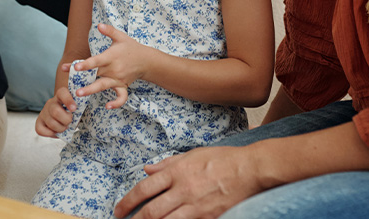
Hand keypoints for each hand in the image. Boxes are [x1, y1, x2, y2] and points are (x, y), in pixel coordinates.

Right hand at [34, 87, 75, 137]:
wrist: (63, 113)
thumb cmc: (72, 111)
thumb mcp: (78, 107)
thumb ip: (79, 109)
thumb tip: (78, 117)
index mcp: (61, 94)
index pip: (62, 93)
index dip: (68, 100)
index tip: (74, 109)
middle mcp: (50, 102)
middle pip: (55, 111)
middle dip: (66, 120)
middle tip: (70, 122)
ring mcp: (43, 112)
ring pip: (50, 122)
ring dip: (60, 129)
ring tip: (64, 128)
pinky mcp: (39, 121)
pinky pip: (40, 130)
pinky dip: (50, 134)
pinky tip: (56, 132)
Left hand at [69, 24, 153, 107]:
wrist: (146, 60)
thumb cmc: (131, 47)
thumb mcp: (121, 37)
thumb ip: (109, 30)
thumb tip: (98, 25)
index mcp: (111, 57)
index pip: (97, 61)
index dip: (86, 64)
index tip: (75, 67)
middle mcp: (114, 69)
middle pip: (96, 75)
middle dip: (84, 80)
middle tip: (72, 86)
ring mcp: (118, 79)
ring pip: (103, 86)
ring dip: (91, 90)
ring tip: (79, 94)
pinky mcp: (123, 86)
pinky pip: (121, 97)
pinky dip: (116, 103)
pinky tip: (108, 106)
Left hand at [114, 146, 262, 218]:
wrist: (249, 169)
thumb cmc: (222, 159)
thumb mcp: (192, 154)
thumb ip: (168, 163)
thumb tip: (147, 169)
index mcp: (177, 171)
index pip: (144, 188)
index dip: (128, 200)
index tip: (119, 209)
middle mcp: (183, 189)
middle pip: (151, 210)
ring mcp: (196, 206)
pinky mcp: (208, 217)